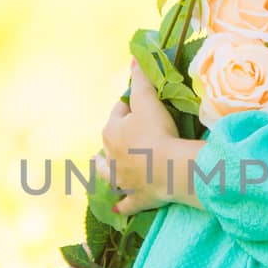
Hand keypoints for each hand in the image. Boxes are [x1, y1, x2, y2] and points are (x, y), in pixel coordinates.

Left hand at [99, 58, 180, 216]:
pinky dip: (121, 205)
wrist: (168, 168)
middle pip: (110, 143)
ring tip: (99, 165)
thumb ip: (140, 79)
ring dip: (104, 169)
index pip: (118, 113)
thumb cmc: (157, 131)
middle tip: (129, 135)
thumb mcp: (148, 101)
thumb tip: (133, 58)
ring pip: (108, 173)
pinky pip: (125, 203)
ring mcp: (121, 179)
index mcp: (111, 131)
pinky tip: (116, 208)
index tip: (141, 107)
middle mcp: (110, 156)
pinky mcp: (134, 197)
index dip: (129, 109)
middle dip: (115, 139)